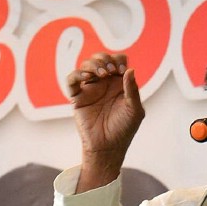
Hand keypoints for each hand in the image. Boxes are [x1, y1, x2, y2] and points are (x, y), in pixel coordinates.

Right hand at [68, 51, 145, 189]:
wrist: (108, 147)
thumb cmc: (124, 130)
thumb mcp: (134, 110)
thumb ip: (132, 90)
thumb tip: (130, 70)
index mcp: (119, 84)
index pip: (118, 61)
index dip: (119, 61)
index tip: (121, 72)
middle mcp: (104, 83)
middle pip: (101, 58)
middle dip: (105, 59)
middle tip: (111, 71)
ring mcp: (90, 89)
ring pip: (86, 65)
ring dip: (93, 64)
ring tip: (101, 74)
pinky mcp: (77, 97)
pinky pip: (71, 80)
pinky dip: (77, 74)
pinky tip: (87, 77)